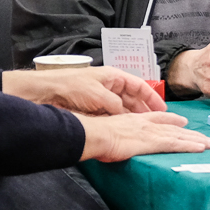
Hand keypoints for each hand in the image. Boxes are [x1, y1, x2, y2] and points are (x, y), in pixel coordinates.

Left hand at [3, 66, 164, 114]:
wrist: (47, 94)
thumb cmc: (70, 86)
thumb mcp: (99, 94)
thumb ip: (116, 105)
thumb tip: (126, 115)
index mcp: (113, 77)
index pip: (139, 86)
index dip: (152, 97)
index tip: (163, 108)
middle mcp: (109, 88)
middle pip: (132, 99)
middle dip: (144, 110)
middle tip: (156, 122)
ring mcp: (101, 100)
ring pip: (122, 110)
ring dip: (132, 118)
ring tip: (143, 129)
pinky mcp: (93, 111)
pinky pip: (111, 118)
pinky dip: (119, 124)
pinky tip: (124, 131)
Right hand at [79, 111, 209, 162]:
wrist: (92, 134)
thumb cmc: (93, 135)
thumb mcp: (106, 131)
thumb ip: (114, 135)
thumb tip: (112, 141)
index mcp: (134, 120)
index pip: (157, 118)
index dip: (171, 119)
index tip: (182, 121)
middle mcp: (145, 124)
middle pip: (173, 127)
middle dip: (190, 132)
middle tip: (204, 137)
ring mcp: (150, 133)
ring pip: (178, 136)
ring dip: (195, 140)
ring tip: (209, 144)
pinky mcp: (152, 142)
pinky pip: (176, 144)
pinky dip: (189, 146)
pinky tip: (200, 148)